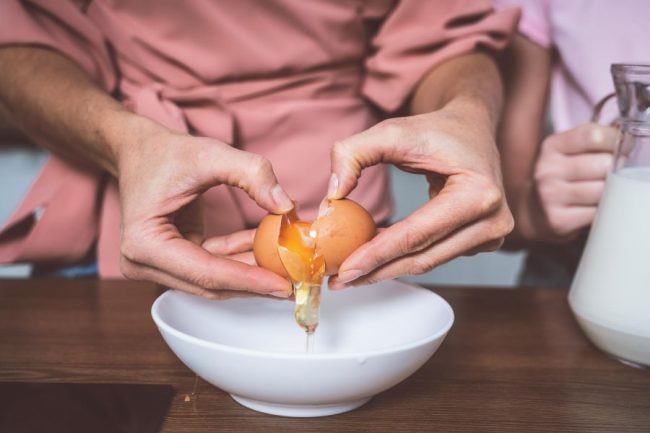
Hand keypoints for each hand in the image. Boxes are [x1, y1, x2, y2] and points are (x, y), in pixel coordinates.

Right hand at [115, 116, 293, 298]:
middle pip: (211, 284)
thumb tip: (286, 207)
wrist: (138, 150)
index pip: (207, 273)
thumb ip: (252, 174)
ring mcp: (156, 265)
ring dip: (252, 270)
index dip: (249, 281)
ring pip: (215, 279)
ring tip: (289, 263)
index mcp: (145, 245)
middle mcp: (144, 263)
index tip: (284, 286)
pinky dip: (240, 255)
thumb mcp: (211, 154)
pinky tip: (268, 245)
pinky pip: (213, 265)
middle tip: (296, 282)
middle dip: (255, 282)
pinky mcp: (172, 260)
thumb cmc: (166, 152)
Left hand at [327, 101, 513, 287]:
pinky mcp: (483, 241)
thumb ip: (353, 154)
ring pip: (427, 262)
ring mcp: (492, 235)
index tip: (343, 270)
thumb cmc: (436, 130)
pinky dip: (402, 257)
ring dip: (386, 267)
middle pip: (422, 258)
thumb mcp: (391, 131)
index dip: (376, 255)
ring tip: (349, 271)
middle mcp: (492, 220)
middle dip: (376, 271)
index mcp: (478, 194)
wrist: (472, 128)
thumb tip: (334, 195)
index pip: (416, 235)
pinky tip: (374, 255)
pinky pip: (434, 254)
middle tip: (338, 280)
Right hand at [530, 123, 616, 240]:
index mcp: (551, 147)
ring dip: (609, 192)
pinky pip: (597, 213)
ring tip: (601, 192)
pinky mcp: (558, 220)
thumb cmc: (560, 177)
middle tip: (609, 174)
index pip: (593, 135)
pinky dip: (601, 210)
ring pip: (602, 190)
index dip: (613, 140)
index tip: (618, 148)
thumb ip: (592, 141)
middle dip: (614, 170)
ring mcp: (550, 196)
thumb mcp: (566, 152)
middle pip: (603, 164)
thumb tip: (626, 136)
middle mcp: (547, 170)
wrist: (533, 212)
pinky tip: (591, 207)